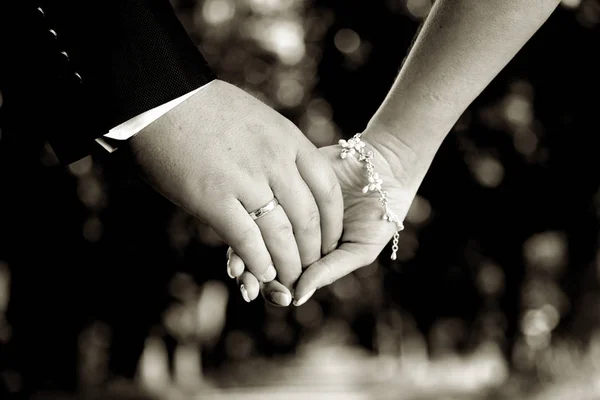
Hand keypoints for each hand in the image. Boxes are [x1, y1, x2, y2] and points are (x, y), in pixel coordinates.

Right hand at [124, 80, 342, 304]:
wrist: (160, 98)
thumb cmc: (204, 107)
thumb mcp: (256, 119)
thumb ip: (276, 148)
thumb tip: (286, 171)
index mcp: (287, 139)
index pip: (326, 189)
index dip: (333, 222)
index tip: (331, 240)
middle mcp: (274, 161)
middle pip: (307, 218)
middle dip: (312, 250)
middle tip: (309, 268)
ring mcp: (245, 180)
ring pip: (281, 235)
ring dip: (287, 264)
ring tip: (287, 279)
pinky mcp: (214, 199)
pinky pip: (247, 240)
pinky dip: (258, 262)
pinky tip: (262, 273)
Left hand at [232, 133, 417, 305]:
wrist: (386, 170)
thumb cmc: (379, 214)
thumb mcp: (359, 250)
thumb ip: (329, 272)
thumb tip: (296, 297)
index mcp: (307, 256)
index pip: (283, 280)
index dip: (275, 292)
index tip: (282, 298)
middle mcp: (289, 235)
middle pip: (260, 261)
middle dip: (252, 279)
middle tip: (251, 290)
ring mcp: (282, 210)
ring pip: (252, 235)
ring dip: (242, 255)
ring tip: (239, 269)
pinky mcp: (279, 184)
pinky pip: (258, 204)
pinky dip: (249, 219)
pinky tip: (247, 231)